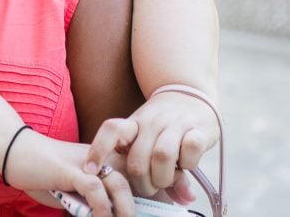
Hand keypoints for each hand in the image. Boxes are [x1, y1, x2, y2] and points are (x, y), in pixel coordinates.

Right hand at [4, 130, 136, 216]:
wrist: (14, 150)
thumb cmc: (39, 172)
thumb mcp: (68, 190)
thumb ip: (85, 201)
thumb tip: (102, 215)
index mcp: (98, 160)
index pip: (127, 177)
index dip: (134, 197)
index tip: (129, 213)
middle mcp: (96, 158)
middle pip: (128, 181)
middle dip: (132, 207)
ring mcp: (84, 162)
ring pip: (117, 184)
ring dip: (123, 209)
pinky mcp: (70, 169)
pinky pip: (94, 189)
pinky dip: (101, 207)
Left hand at [85, 91, 219, 202]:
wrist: (189, 94)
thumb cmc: (162, 126)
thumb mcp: (147, 139)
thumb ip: (148, 167)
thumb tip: (152, 194)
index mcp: (133, 123)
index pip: (111, 130)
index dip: (98, 150)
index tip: (91, 171)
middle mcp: (152, 122)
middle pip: (138, 158)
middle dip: (143, 183)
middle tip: (150, 187)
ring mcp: (175, 123)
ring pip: (162, 155)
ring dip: (164, 178)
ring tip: (167, 180)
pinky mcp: (199, 129)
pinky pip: (189, 150)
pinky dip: (188, 164)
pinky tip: (187, 164)